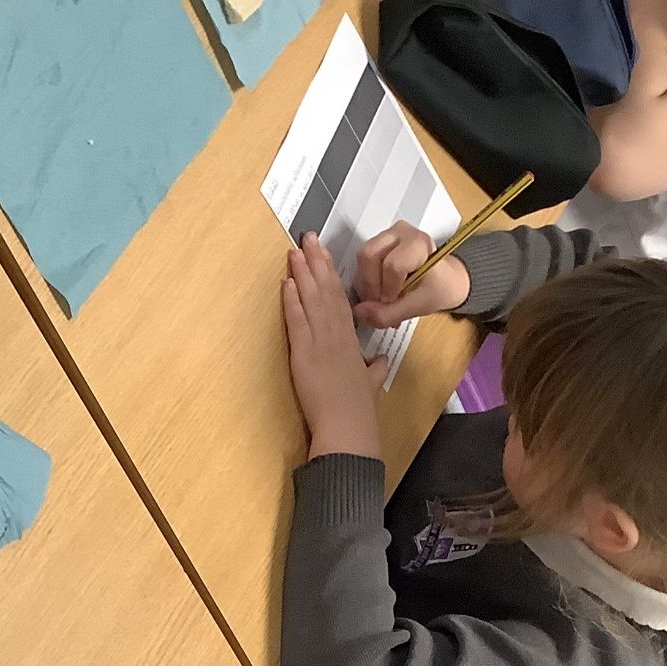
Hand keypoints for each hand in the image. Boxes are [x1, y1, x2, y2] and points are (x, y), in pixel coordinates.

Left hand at [283, 233, 385, 458]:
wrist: (348, 425)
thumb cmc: (358, 408)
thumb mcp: (371, 383)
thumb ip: (374, 368)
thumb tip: (379, 362)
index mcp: (350, 339)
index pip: (341, 299)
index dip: (331, 275)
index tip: (325, 254)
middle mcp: (336, 335)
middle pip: (326, 291)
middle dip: (316, 262)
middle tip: (308, 238)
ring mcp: (320, 342)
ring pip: (312, 300)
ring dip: (302, 273)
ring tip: (295, 250)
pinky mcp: (304, 354)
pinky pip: (298, 321)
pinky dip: (291, 301)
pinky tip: (287, 282)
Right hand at [352, 220, 469, 328]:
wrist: (445, 280)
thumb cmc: (436, 288)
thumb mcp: (416, 307)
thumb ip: (388, 313)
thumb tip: (359, 312)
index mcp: (418, 242)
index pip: (392, 265)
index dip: (387, 289)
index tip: (392, 302)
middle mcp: (399, 232)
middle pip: (368, 256)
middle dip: (370, 286)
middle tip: (380, 303)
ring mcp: (385, 236)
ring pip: (362, 260)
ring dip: (367, 286)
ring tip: (382, 300)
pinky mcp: (376, 244)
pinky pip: (361, 264)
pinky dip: (366, 283)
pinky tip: (379, 293)